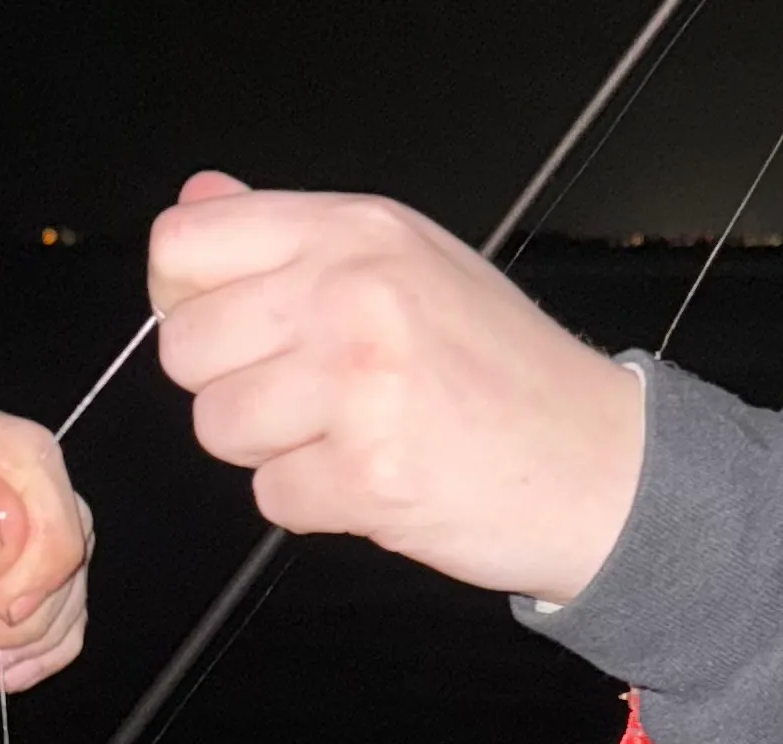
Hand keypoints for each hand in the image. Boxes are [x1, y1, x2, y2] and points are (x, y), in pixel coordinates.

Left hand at [148, 172, 644, 605]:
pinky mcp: (368, 473)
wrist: (600, 466)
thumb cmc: (502, 373)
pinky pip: (270, 499)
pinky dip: (312, 505)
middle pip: (184, 348)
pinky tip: (373, 480)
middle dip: (229, 388)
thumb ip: (291, 238)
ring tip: (347, 439)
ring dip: (270, 452)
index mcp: (355, 230)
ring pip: (217, 428)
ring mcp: (361, 383)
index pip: (182, 243)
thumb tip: (197, 199)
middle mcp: (353, 291)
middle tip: (308, 400)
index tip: (230, 332)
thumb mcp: (406, 265)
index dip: (183, 301)